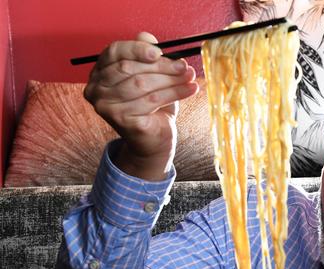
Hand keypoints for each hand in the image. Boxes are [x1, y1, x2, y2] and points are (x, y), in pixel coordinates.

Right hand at [83, 32, 198, 179]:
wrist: (153, 139)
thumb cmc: (151, 107)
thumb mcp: (151, 77)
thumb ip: (147, 56)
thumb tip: (148, 37)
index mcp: (99, 72)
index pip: (115, 52)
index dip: (138, 49)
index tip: (160, 52)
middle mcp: (96, 88)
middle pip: (130, 68)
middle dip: (161, 66)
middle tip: (184, 66)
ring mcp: (105, 105)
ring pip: (142, 84)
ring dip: (171, 79)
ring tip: (190, 77)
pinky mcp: (121, 119)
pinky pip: (152, 100)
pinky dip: (174, 93)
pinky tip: (190, 90)